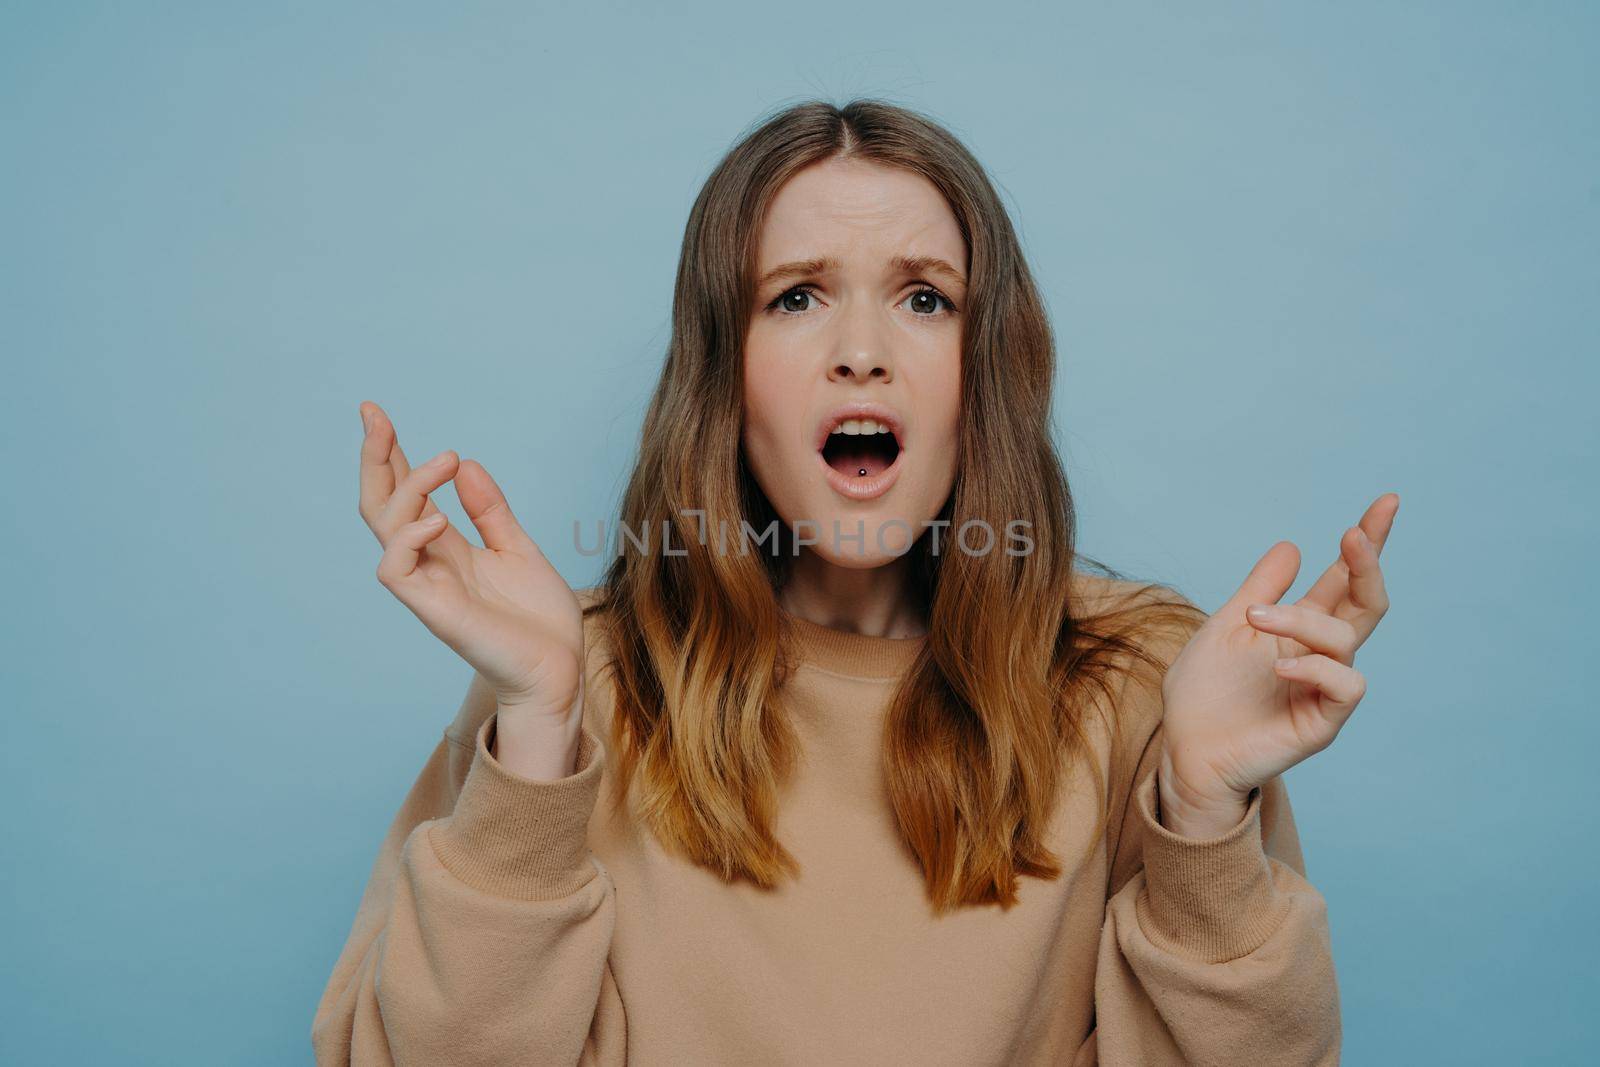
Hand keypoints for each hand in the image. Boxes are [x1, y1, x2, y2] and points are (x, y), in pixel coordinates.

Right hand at [357, 401, 584, 727]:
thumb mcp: (517, 549)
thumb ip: (489, 511)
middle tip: (374, 414)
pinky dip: (408, 538)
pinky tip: (437, 518)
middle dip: (374, 458)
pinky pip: (396, 571)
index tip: (376, 413)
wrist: (560, 670)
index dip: (390, 456)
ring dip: (407, 487)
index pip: (406, 495)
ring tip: (443, 461)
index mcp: (448, 549)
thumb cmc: (539, 620)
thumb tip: (465, 465)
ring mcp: (429, 587)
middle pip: (381, 505)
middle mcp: (430, 564)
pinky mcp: (436, 611)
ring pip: (385, 529)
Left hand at [1156, 492, 1398, 836]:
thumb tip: (1293, 545)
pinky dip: (1315, 667)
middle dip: (1368, 563)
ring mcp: (1324, 688)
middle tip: (1354, 533)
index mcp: (1299, 628)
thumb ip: (1259, 590)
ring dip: (1302, 620)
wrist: (1184, 750)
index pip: (1342, 579)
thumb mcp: (1225, 628)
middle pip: (1366, 602)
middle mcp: (1319, 654)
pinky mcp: (1322, 722)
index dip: (1365, 543)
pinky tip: (1279, 665)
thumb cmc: (1203, 694)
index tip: (1384, 502)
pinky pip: (1345, 686)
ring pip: (1346, 638)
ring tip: (1256, 619)